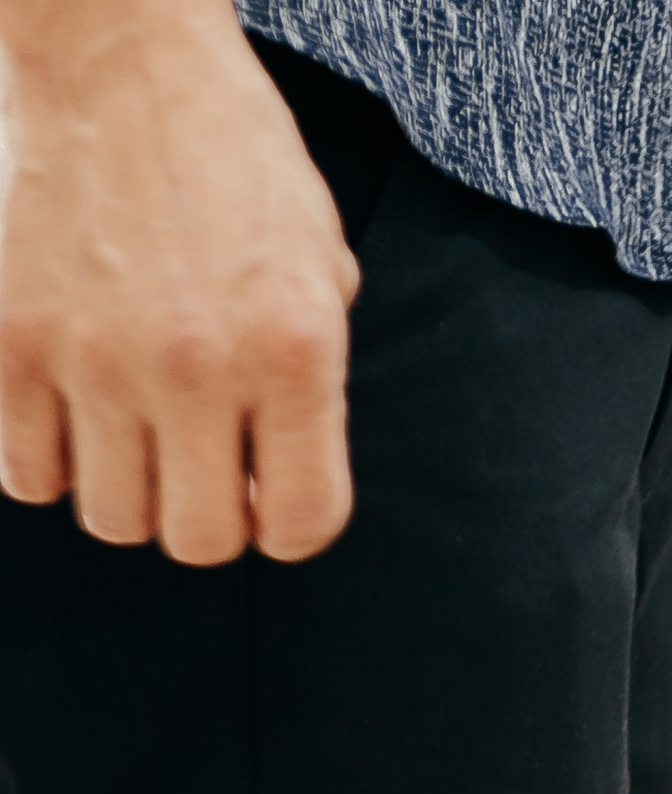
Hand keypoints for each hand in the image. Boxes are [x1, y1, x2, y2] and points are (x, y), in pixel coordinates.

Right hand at [0, 0, 360, 563]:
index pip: (302, 524)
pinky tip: (66, 409)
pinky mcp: (12, 338)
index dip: (283, 522)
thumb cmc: (226, 149)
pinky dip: (46, 459)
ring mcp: (97, 356)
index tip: (259, 488)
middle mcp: (198, 365)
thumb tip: (278, 479)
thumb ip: (314, 376)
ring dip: (123, 487)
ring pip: (111, 518)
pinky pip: (24, 472)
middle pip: (199, 542)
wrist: (112, 46)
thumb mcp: (315, 257)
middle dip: (202, 511)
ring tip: (127, 426)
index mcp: (293, 349)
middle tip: (191, 457)